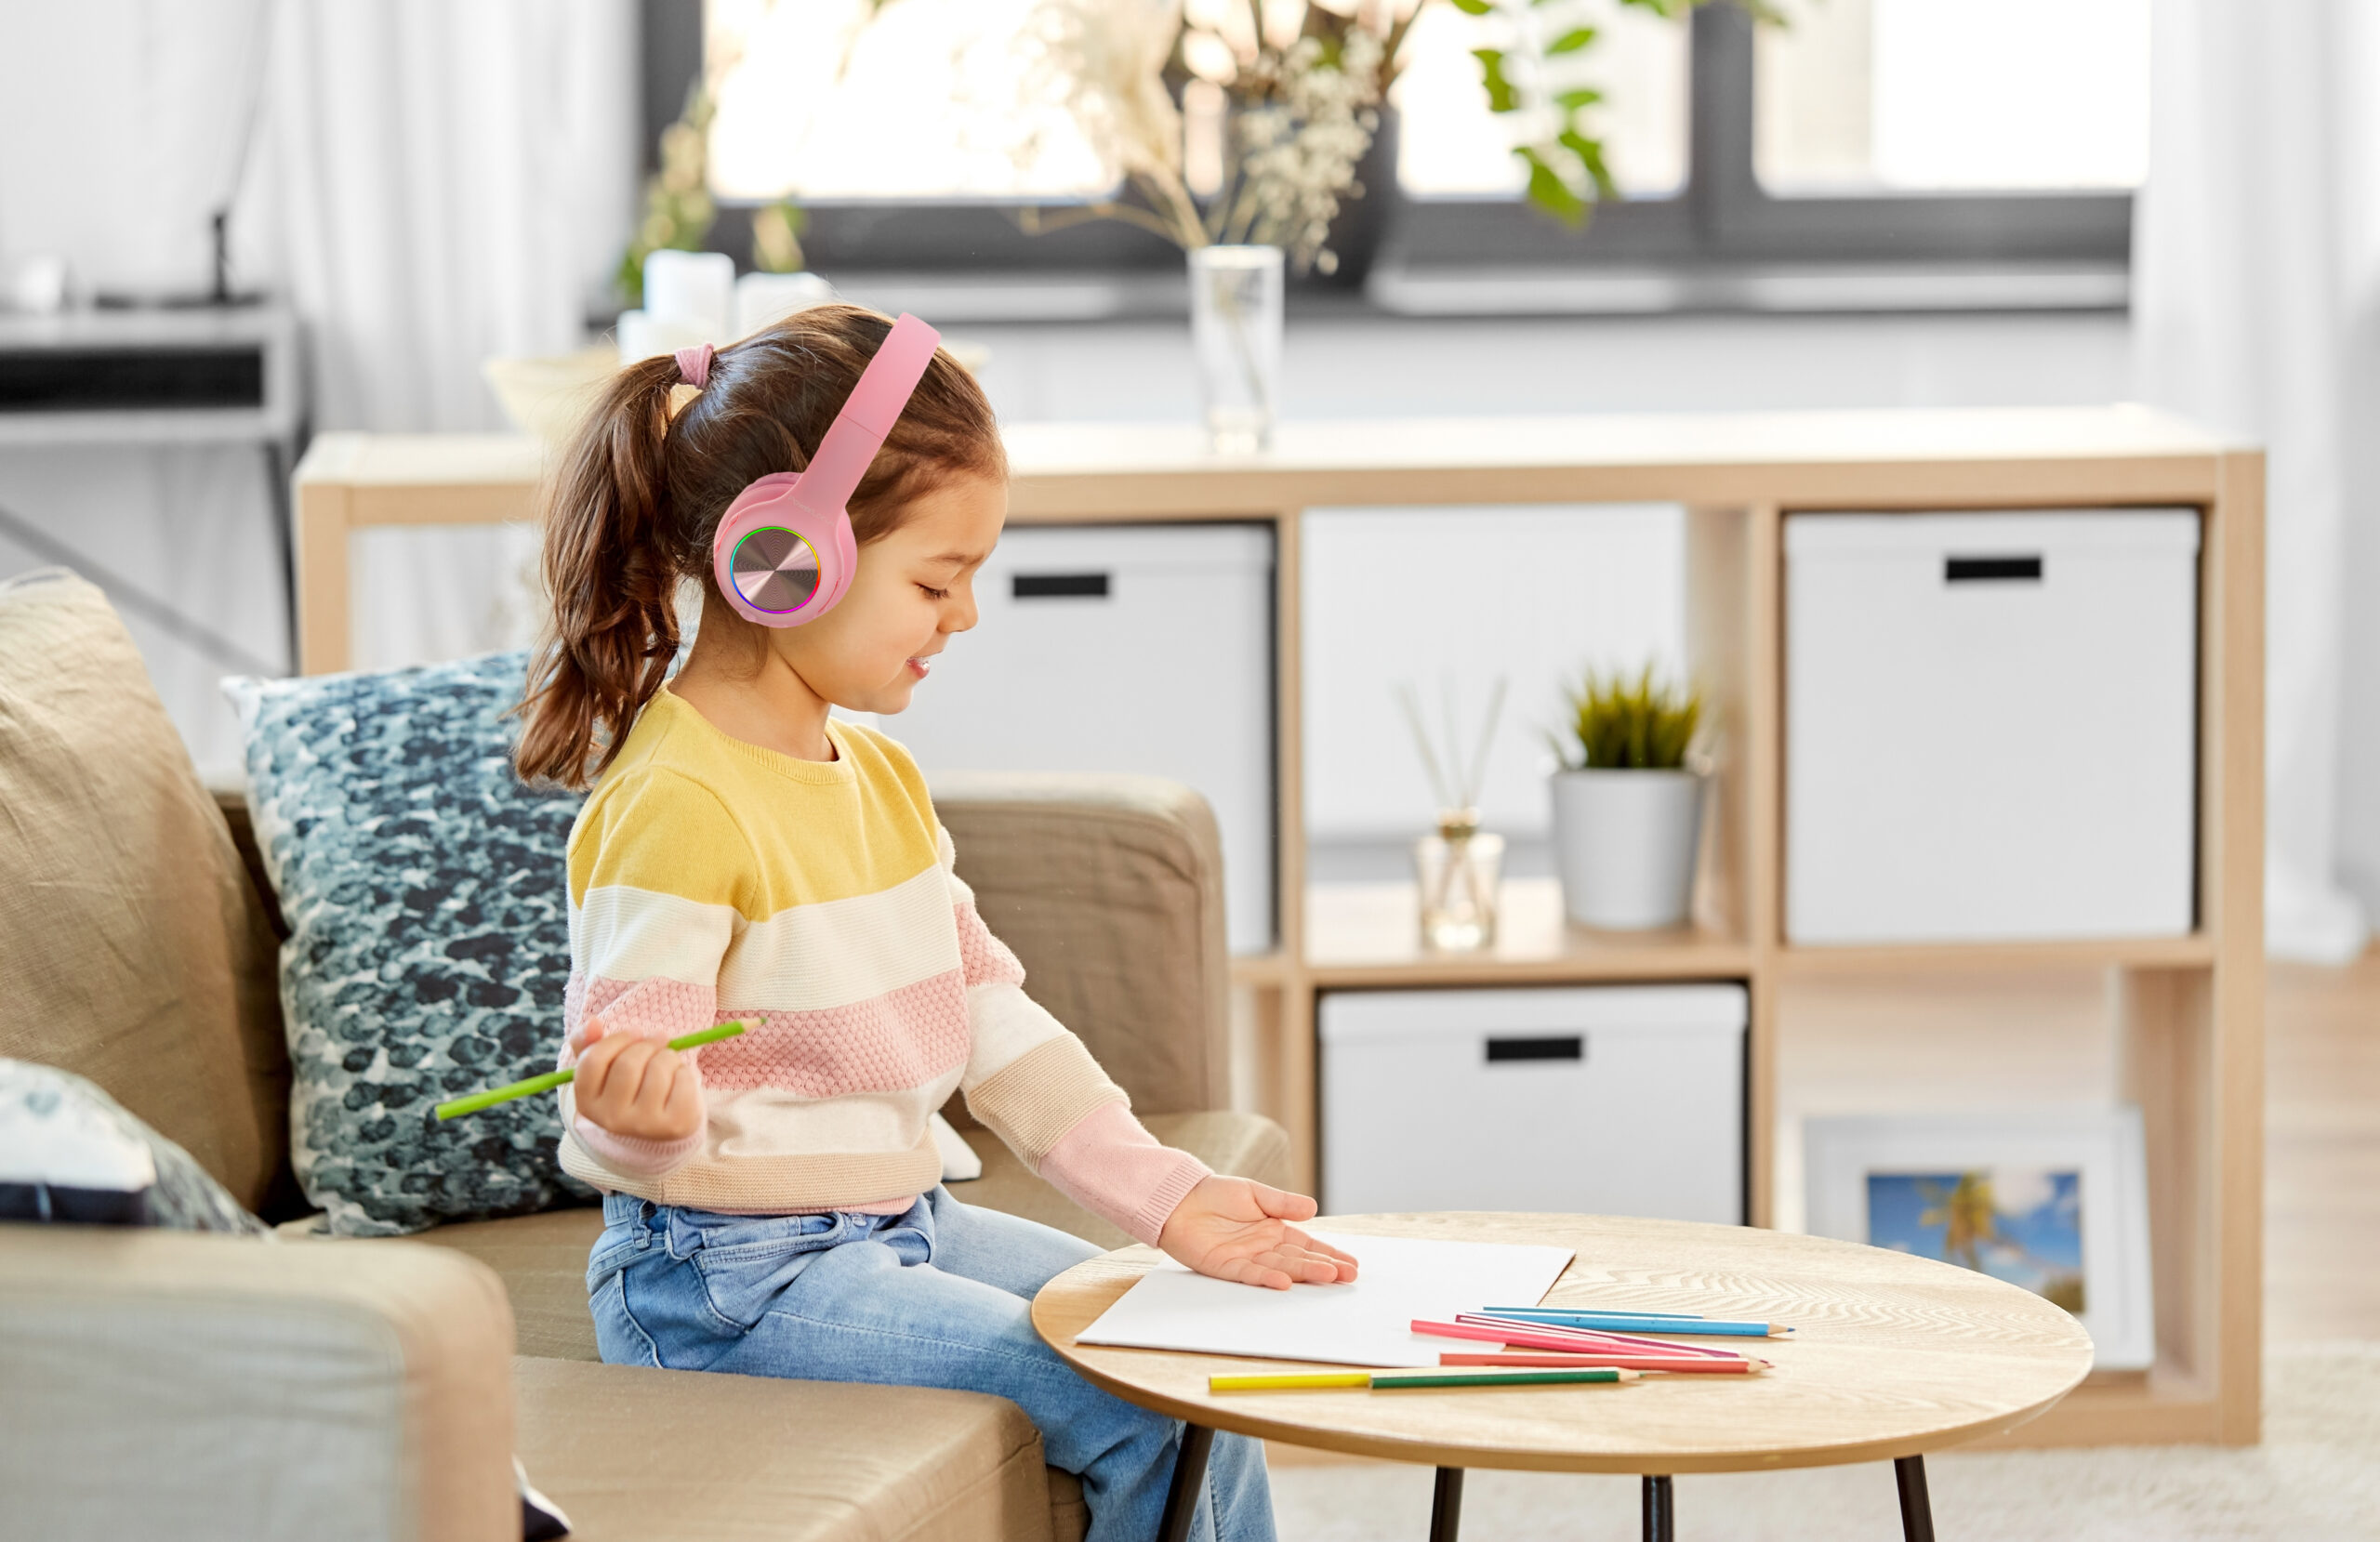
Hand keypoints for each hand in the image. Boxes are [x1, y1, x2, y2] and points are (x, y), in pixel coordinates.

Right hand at [567, 1016, 703, 1141]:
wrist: (662, 1123)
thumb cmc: (631, 1086)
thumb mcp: (605, 1067)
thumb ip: (589, 1042)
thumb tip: (592, 1023)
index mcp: (587, 1104)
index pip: (593, 1061)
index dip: (618, 1038)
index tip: (636, 1032)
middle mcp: (610, 1119)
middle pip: (628, 1063)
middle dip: (648, 1045)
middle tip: (658, 1042)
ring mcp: (643, 1125)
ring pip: (659, 1068)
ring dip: (669, 1056)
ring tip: (668, 1064)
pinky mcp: (674, 1125)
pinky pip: (683, 1080)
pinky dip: (685, 1072)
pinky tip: (679, 1082)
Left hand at [1158, 1176, 1359, 1290]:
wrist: (1179, 1199)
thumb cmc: (1215, 1194)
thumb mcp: (1255, 1193)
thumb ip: (1282, 1203)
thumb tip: (1313, 1208)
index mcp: (1272, 1229)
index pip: (1306, 1244)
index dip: (1328, 1253)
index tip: (1350, 1264)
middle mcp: (1262, 1247)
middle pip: (1298, 1259)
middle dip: (1325, 1267)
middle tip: (1349, 1277)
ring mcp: (1246, 1258)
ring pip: (1281, 1267)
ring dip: (1304, 1273)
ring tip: (1329, 1277)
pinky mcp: (1225, 1266)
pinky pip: (1250, 1274)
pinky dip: (1268, 1278)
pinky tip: (1286, 1282)